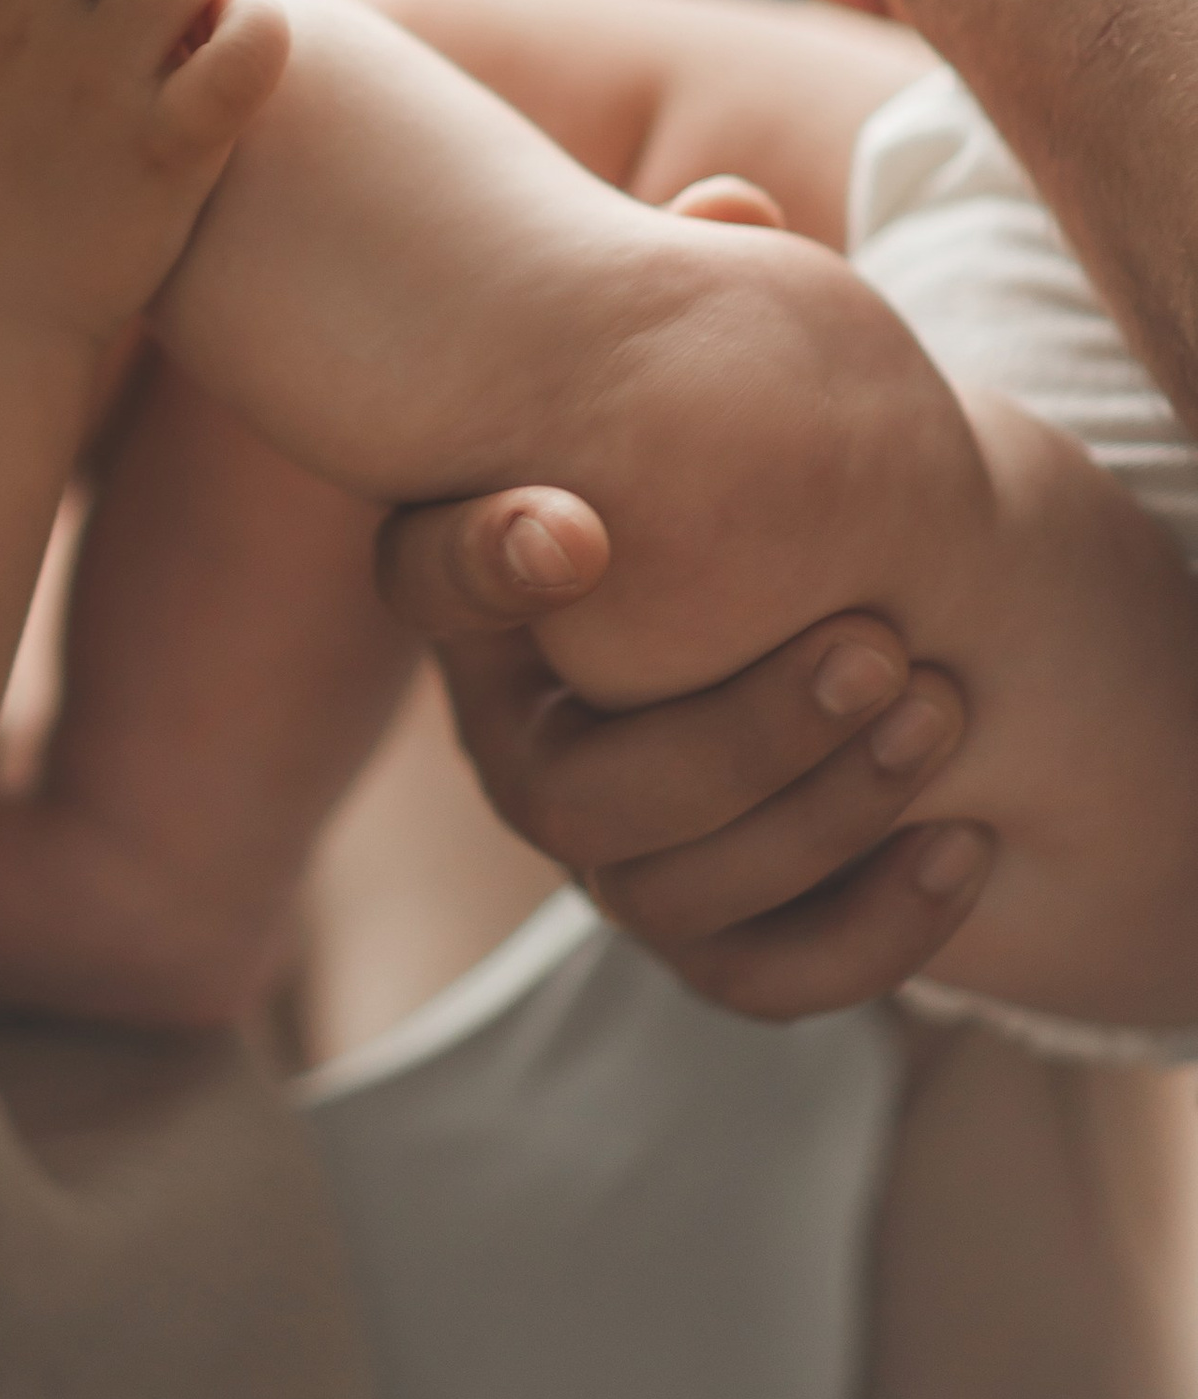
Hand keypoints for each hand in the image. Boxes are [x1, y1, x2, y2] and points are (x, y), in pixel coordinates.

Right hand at [374, 480, 991, 1018]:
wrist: (809, 595)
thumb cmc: (722, 500)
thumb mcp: (658, 446)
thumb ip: (621, 417)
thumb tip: (584, 511)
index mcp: (490, 635)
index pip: (435, 589)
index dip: (483, 569)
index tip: (581, 528)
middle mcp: (531, 771)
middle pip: (588, 809)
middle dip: (744, 739)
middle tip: (879, 645)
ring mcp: (618, 865)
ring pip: (683, 904)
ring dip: (827, 818)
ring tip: (941, 712)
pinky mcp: (712, 936)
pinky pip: (770, 981)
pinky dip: (875, 931)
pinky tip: (965, 839)